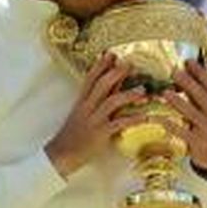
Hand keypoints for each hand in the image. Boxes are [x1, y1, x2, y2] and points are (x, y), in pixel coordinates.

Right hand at [45, 53, 149, 178]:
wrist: (61, 154)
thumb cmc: (73, 134)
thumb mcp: (82, 113)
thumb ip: (96, 100)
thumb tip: (113, 86)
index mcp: (81, 101)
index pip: (90, 79)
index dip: (100, 65)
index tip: (110, 53)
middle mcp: (87, 107)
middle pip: (101, 85)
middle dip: (115, 73)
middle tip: (129, 63)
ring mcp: (93, 120)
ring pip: (111, 102)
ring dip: (128, 94)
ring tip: (142, 90)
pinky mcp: (100, 134)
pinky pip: (119, 124)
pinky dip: (133, 119)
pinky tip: (144, 116)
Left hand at [160, 60, 206, 169]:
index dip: (201, 73)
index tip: (188, 61)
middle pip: (202, 97)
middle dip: (188, 83)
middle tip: (174, 72)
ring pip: (193, 114)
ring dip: (179, 103)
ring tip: (165, 92)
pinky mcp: (198, 142)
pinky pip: (184, 133)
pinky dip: (173, 126)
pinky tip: (161, 120)